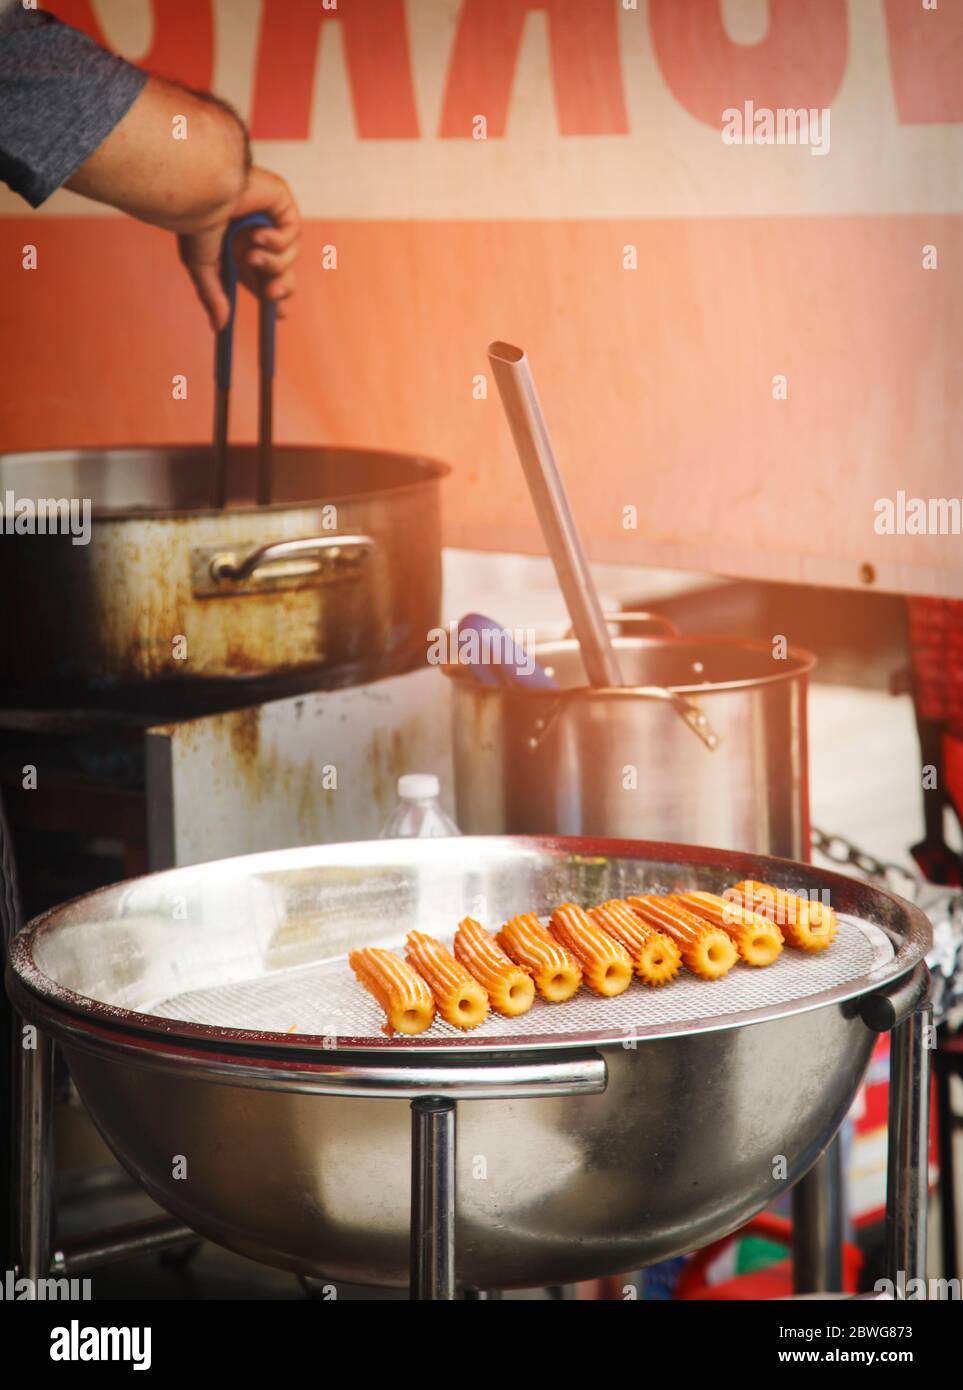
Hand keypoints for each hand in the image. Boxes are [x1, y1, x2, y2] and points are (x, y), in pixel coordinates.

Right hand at [178, 166, 299, 331]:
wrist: (202, 189)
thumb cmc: (196, 219)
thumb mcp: (202, 265)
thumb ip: (213, 296)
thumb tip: (219, 328)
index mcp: (239, 250)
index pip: (265, 279)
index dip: (275, 298)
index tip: (278, 315)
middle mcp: (257, 236)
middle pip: (284, 273)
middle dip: (281, 287)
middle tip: (271, 294)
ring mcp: (271, 219)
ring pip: (290, 258)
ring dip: (273, 263)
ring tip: (252, 254)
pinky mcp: (282, 203)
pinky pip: (293, 234)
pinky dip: (277, 240)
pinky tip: (258, 233)